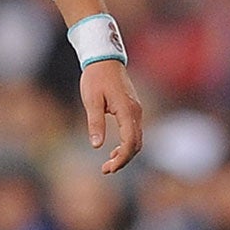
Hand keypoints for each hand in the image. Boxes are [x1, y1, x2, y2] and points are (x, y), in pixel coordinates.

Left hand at [80, 59, 143, 174]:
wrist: (104, 59)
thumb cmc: (96, 77)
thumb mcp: (91, 100)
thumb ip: (95, 122)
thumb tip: (96, 146)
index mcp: (126, 110)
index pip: (130, 142)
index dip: (121, 159)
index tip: (108, 168)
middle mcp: (136, 112)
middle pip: (136, 144)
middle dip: (123, 160)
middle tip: (106, 170)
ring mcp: (136, 110)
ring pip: (137, 140)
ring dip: (125, 154)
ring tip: (108, 164)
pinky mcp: (133, 109)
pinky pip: (134, 132)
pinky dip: (127, 145)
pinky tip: (113, 151)